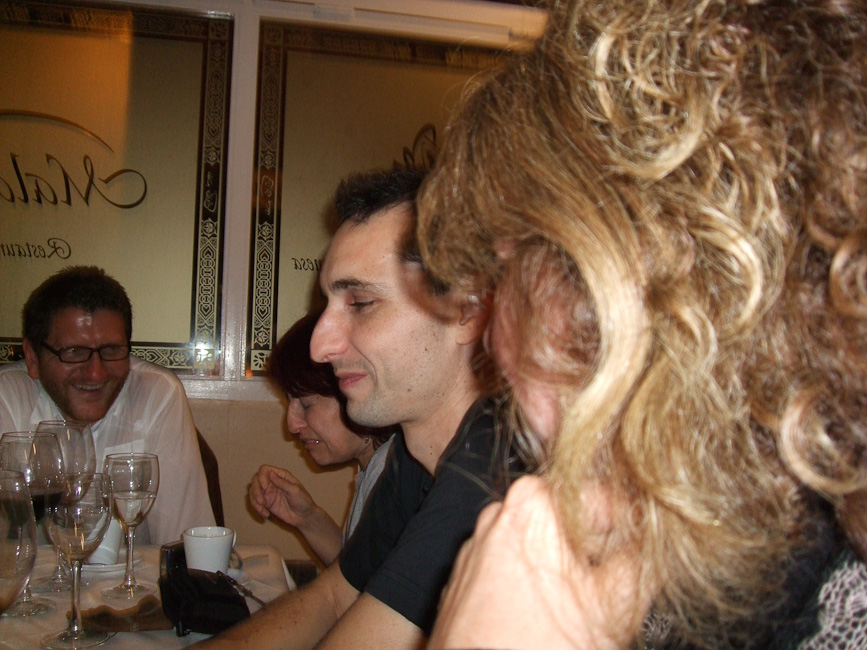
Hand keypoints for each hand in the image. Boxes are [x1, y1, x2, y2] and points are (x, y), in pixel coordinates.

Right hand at [248, 465, 317, 527]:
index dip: (261, 476)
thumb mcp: (295, 490)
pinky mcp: (266, 503)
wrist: (304, 516)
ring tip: (263, 509)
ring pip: (253, 491)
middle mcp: (273, 482)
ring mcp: (268, 492)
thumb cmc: (303, 500)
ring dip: (255, 500)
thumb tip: (271, 473)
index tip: (265, 487)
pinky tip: (266, 514)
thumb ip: (282, 483)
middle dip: (256, 490)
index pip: (265, 469)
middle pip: (256, 480)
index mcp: (281, 475)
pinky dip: (257, 508)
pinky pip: (256, 503)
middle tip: (261, 501)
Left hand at [429, 476, 650, 649]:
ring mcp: (479, 543)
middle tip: (606, 595)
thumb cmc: (539, 647)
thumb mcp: (615, 603)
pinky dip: (534, 584)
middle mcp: (500, 512)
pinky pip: (515, 566)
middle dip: (597, 554)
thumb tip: (661, 534)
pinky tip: (543, 617)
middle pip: (574, 522)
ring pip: (544, 545)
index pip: (609, 498)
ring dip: (567, 572)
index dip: (634, 532)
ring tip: (573, 611)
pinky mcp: (467, 574)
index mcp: (535, 500)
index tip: (642, 559)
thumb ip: (646, 557)